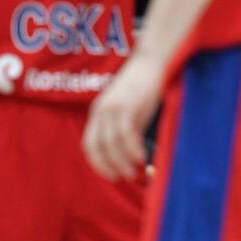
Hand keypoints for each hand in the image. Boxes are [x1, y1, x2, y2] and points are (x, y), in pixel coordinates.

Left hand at [83, 56, 159, 180]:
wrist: (150, 62)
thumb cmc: (142, 86)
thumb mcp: (128, 108)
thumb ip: (126, 128)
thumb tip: (131, 154)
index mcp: (98, 112)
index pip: (89, 144)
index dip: (98, 163)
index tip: (111, 175)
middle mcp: (101, 111)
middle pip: (98, 147)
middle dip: (109, 167)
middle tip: (124, 178)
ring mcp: (113, 109)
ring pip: (112, 144)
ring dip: (122, 163)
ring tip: (134, 173)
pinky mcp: (128, 107)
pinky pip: (126, 135)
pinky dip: (132, 150)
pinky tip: (141, 158)